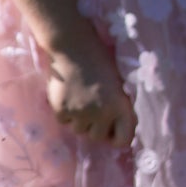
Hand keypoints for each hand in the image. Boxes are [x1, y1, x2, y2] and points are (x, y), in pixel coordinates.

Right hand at [45, 27, 135, 146]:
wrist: (73, 46)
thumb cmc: (98, 60)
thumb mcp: (117, 84)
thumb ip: (118, 106)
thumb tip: (115, 128)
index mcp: (120, 106)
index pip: (123, 140)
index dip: (117, 136)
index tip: (111, 129)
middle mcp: (102, 113)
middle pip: (96, 137)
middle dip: (94, 126)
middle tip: (91, 108)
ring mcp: (81, 113)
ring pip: (78, 130)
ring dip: (78, 119)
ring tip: (78, 98)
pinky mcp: (62, 110)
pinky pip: (63, 121)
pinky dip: (64, 111)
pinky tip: (66, 94)